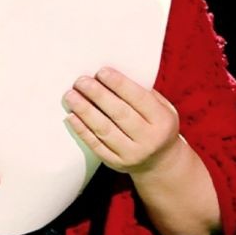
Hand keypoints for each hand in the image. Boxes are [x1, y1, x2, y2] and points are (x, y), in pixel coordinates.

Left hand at [62, 66, 184, 176]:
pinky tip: (71, 117)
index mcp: (163, 121)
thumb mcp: (164, 109)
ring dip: (85, 111)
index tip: (101, 71)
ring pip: (104, 130)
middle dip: (98, 95)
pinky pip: (96, 145)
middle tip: (81, 81)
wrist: (159, 162)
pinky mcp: (116, 163)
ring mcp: (132, 154)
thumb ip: (145, 94)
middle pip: (119, 113)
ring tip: (71, 96)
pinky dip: (82, 130)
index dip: (119, 84)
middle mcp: (149, 139)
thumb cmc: (157, 126)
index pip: (139, 99)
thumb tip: (114, 75)